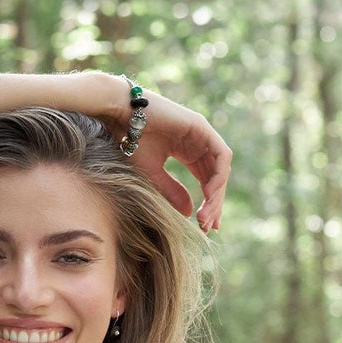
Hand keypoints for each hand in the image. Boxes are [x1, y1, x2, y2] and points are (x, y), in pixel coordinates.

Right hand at [117, 87, 230, 232]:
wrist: (120, 116)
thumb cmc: (130, 141)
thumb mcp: (152, 173)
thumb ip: (172, 191)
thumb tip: (190, 213)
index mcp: (187, 152)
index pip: (206, 181)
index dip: (209, 203)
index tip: (206, 226)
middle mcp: (198, 143)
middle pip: (216, 178)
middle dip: (214, 203)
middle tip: (207, 226)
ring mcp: (202, 134)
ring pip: (221, 169)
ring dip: (217, 194)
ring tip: (207, 214)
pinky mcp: (202, 127)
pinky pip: (221, 155)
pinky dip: (219, 175)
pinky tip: (209, 194)